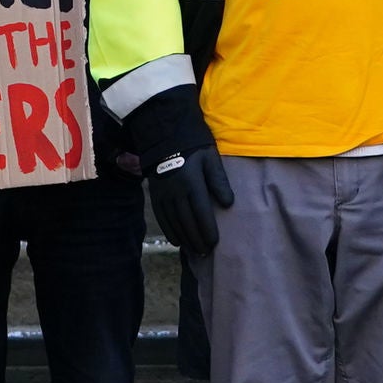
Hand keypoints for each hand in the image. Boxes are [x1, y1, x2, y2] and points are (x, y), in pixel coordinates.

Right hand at [114, 85, 230, 256]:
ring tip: (193, 250)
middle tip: (205, 252)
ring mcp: (163, 194)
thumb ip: (219, 181)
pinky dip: (169, 230)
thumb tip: (228, 204)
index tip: (215, 243)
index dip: (208, 231)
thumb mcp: (210, 158)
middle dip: (197, 239)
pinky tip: (176, 239)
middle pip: (186, 222)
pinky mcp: (155, 193)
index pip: (201, 214)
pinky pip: (161, 217)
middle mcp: (175, 192)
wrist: (162, 130)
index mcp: (191, 183)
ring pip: (173, 222)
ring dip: (184, 238)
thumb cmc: (193, 143)